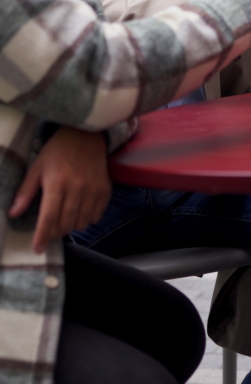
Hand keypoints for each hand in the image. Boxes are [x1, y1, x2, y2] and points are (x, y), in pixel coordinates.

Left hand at [9, 128, 111, 253]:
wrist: (86, 134)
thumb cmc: (57, 151)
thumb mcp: (37, 167)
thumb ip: (26, 191)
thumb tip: (13, 214)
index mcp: (57, 183)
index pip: (49, 217)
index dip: (42, 236)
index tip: (37, 249)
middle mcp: (77, 188)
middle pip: (65, 224)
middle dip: (55, 232)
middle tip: (50, 229)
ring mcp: (93, 190)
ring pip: (81, 223)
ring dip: (71, 226)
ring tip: (65, 217)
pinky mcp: (105, 190)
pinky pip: (96, 216)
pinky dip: (87, 219)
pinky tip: (80, 210)